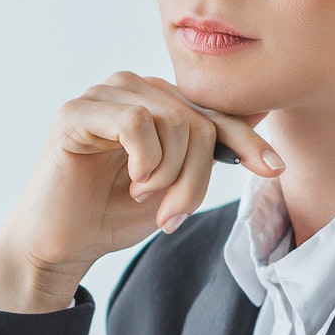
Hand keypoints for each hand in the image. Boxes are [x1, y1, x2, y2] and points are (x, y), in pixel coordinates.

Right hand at [0, 73, 280, 311]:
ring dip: (171, 174)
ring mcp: (101, 96)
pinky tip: (132, 182)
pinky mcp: (76, 113)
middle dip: (196, 177)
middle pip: (197, 120)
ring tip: (147, 198)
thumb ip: (206, 152)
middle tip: (174, 213)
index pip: (212, 111)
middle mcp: (130, 89)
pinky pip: (137, 122)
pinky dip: (145, 160)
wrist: (60, 245)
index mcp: (154, 102)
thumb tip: (258, 113)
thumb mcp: (175, 185)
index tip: (274, 169)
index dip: (245, 139)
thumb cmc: (113, 214)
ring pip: (172, 120)